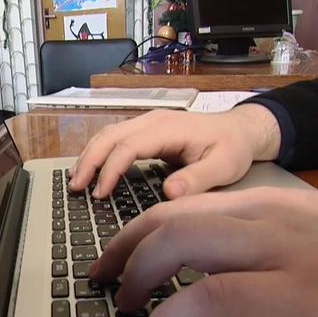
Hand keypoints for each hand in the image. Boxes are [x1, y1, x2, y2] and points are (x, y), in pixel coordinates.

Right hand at [68, 103, 280, 199]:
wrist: (241, 131)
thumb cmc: (233, 148)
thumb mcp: (225, 166)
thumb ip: (198, 179)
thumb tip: (170, 193)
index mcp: (168, 128)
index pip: (128, 146)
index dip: (110, 170)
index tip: (100, 195)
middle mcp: (153, 121)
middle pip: (110, 136)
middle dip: (89, 161)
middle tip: (76, 188)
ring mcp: (148, 124)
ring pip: (108, 135)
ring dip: (89, 156)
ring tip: (76, 181)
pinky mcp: (147, 132)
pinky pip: (116, 139)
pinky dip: (99, 154)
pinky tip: (91, 171)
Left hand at [90, 188, 317, 316]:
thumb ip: (283, 254)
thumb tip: (231, 282)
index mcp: (283, 206)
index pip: (190, 205)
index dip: (143, 231)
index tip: (120, 256)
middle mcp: (277, 218)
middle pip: (171, 217)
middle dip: (124, 249)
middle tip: (103, 281)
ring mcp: (289, 252)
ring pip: (181, 244)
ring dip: (137, 279)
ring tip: (125, 312)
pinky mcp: (305, 296)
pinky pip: (211, 298)